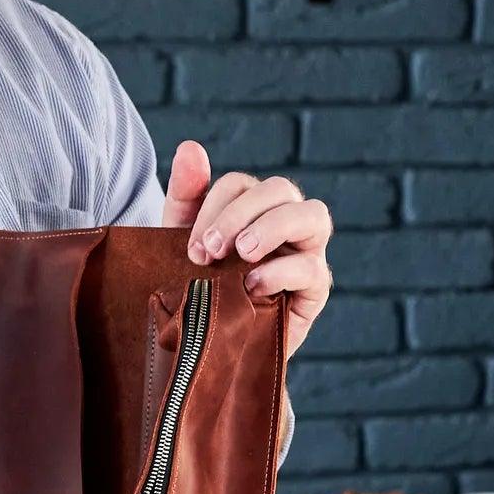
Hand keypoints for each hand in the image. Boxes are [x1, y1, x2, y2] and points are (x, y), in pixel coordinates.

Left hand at [160, 140, 332, 357]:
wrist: (206, 346)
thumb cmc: (196, 286)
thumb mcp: (179, 242)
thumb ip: (186, 195)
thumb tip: (190, 148)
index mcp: (252, 207)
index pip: (241, 184)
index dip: (215, 208)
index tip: (192, 247)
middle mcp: (284, 223)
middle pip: (280, 190)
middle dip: (241, 214)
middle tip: (209, 250)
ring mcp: (305, 254)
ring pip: (314, 216)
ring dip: (273, 227)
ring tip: (242, 253)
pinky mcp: (314, 291)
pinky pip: (313, 269)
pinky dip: (282, 271)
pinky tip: (252, 285)